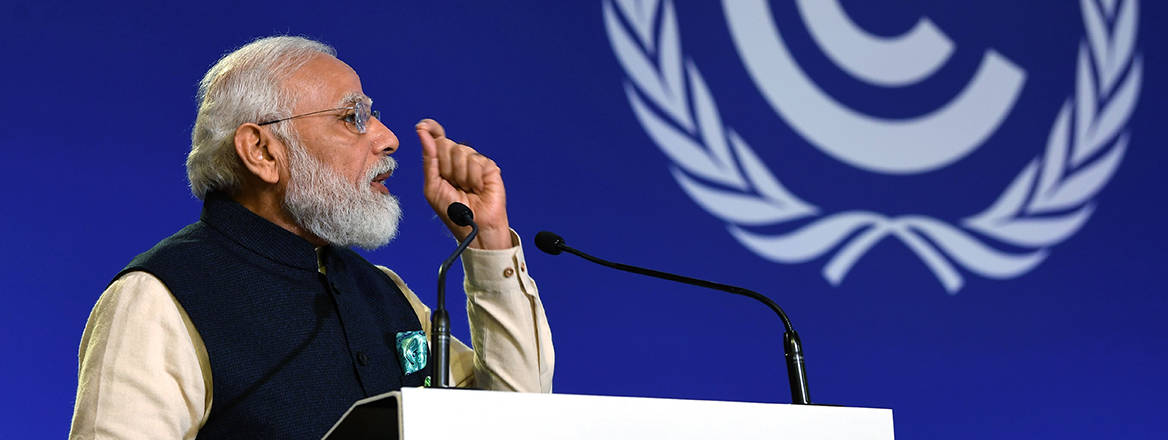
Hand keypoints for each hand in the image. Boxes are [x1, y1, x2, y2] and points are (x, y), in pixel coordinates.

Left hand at [416, 118, 511, 249]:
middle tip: (451, 183)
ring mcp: (474, 162)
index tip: (422, 126)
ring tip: (465, 189)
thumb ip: (429, 160)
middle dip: (444, 165)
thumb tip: (423, 133)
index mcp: (442, 163)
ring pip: (461, 151)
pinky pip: (476, 161)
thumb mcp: (432, 187)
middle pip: (445, 143)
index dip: (430, 129)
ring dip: (459, 175)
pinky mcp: (489, 167)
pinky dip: (473, 178)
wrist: (473, 227)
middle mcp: (458, 160)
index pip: (437, 138)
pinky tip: (477, 189)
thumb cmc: (452, 211)